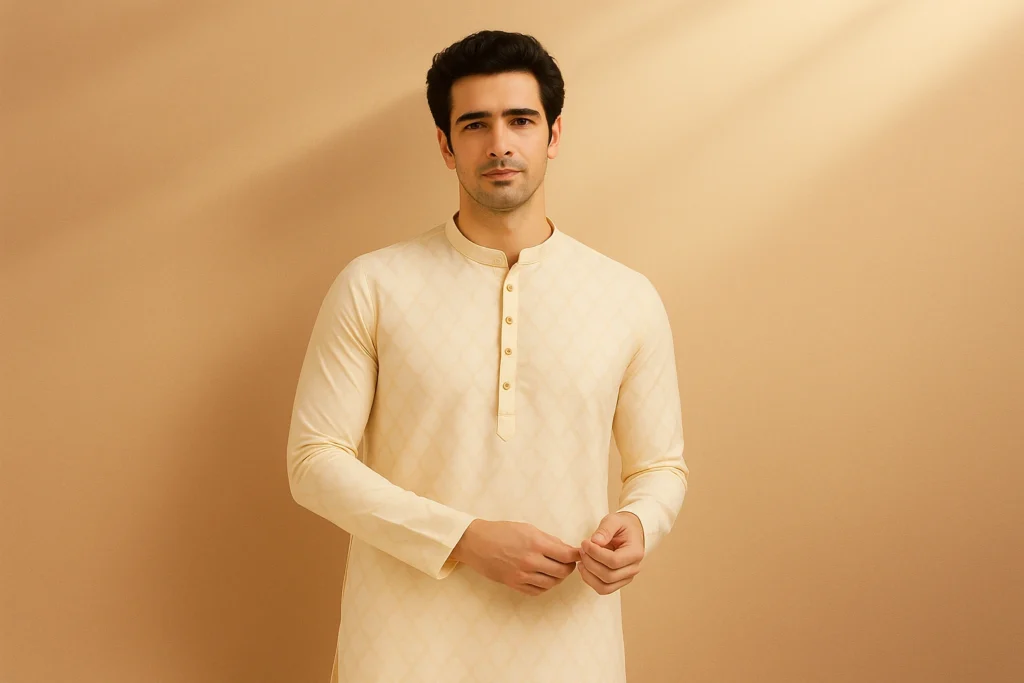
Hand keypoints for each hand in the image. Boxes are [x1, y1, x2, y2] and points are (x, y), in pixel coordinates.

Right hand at [450, 519, 580, 595]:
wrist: (476, 543)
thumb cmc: (501, 531)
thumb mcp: (527, 528)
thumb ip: (548, 540)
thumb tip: (566, 550)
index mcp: (536, 544)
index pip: (566, 555)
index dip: (576, 556)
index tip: (578, 554)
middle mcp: (531, 561)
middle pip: (562, 572)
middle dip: (569, 567)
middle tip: (568, 562)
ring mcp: (522, 575)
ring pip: (552, 583)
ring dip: (558, 577)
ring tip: (556, 569)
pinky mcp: (514, 584)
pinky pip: (537, 591)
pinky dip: (545, 586)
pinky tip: (544, 578)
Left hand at [578, 512, 644, 594]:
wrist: (630, 533)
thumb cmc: (622, 526)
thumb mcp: (615, 520)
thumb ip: (605, 529)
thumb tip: (595, 542)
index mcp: (635, 553)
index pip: (614, 561)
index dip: (595, 553)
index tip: (584, 543)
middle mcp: (633, 569)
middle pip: (608, 576)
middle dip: (590, 563)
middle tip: (581, 550)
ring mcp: (626, 578)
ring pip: (604, 587)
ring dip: (588, 575)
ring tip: (581, 560)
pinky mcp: (618, 582)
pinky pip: (602, 588)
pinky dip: (590, 580)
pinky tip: (584, 567)